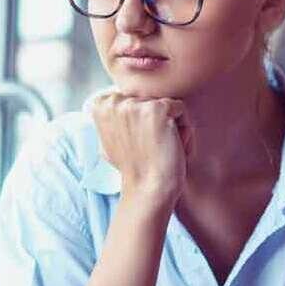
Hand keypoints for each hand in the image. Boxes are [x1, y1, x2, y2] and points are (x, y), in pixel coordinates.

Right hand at [91, 93, 191, 207]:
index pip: (134, 98)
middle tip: (151, 147)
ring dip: (171, 125)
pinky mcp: (157, 108)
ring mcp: (135, 104)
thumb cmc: (133, 167)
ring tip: (161, 148)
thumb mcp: (109, 140)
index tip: (139, 141)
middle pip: (150, 100)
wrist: (148, 188)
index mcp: (101, 106)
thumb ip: (111, 119)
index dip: (141, 120)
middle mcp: (115, 101)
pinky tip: (173, 146)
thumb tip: (111, 103)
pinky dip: (183, 129)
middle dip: (157, 122)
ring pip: (167, 105)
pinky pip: (181, 109)